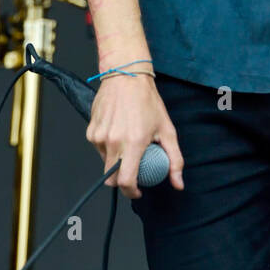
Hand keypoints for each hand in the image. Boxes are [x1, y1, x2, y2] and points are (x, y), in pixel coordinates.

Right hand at [86, 73, 184, 198]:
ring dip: (115, 160)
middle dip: (122, 179)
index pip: (125, 181)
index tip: (138, 190)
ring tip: (127, 144)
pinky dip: (107, 147)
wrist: (125, 77)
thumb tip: (178, 183)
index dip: (131, 192)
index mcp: (133, 143)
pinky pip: (98, 148)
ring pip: (105, 162)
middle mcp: (113, 142)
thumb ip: (174, 159)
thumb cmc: (147, 101)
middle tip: (134, 170)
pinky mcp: (90, 131)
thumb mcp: (167, 130)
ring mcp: (99, 137)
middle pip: (112, 177)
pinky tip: (118, 133)